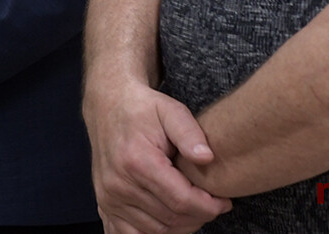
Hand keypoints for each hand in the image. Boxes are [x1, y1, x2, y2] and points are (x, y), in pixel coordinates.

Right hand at [84, 74, 231, 233]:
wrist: (108, 106)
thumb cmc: (142, 109)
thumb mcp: (170, 110)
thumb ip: (190, 132)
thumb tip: (207, 157)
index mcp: (137, 161)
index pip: (181, 201)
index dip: (209, 206)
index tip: (224, 201)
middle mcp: (119, 184)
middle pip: (170, 220)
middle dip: (199, 217)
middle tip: (212, 204)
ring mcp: (109, 197)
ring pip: (155, 232)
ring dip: (181, 226)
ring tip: (193, 208)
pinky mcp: (104, 204)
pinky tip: (168, 221)